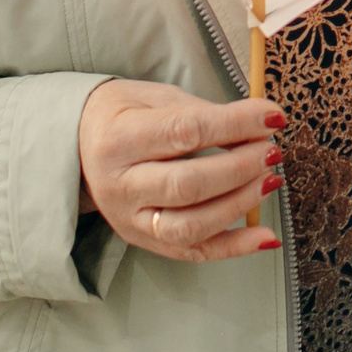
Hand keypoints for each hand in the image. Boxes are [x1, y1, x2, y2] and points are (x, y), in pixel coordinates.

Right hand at [77, 80, 285, 261]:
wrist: (79, 146)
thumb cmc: (125, 115)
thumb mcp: (156, 98)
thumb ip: (204, 113)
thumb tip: (259, 124)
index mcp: (119, 138)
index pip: (185, 132)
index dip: (235, 125)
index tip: (272, 116)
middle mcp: (120, 185)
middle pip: (189, 184)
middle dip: (240, 167)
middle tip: (270, 150)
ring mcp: (130, 220)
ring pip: (191, 225)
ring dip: (240, 204)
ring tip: (269, 180)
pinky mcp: (144, 241)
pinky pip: (194, 252)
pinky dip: (235, 247)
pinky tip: (266, 235)